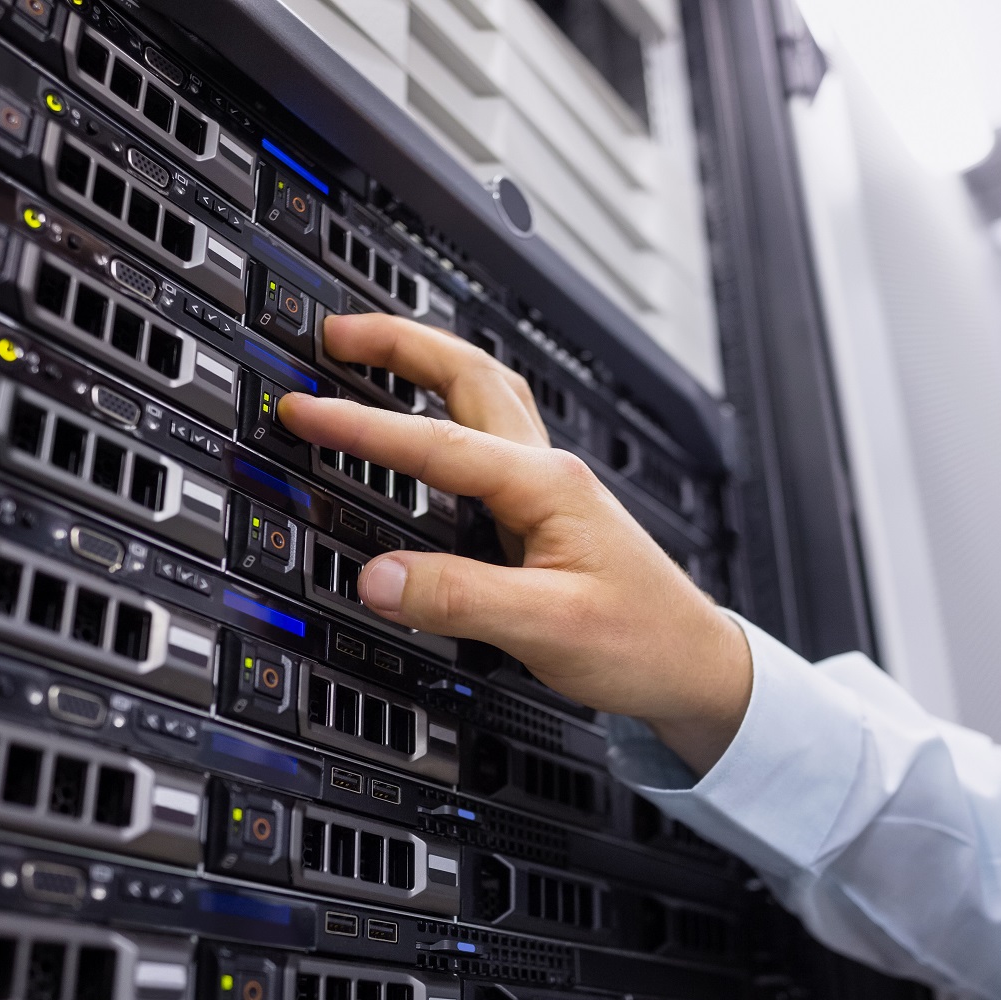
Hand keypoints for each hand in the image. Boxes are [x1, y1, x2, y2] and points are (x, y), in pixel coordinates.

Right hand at [277, 314, 751, 772]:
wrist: (695, 665)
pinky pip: (485, 436)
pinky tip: (423, 424)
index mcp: (546, 486)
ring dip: (423, 362)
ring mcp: (548, 486)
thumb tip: (379, 578)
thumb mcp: (547, 628)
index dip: (363, 424)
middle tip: (334, 333)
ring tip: (367, 353)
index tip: (305, 410)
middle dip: (397, 342)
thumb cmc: (643, 643)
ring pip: (482, 393)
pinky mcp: (545, 510)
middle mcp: (548, 471)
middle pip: (468, 373)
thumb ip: (459, 599)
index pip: (436, 441)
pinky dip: (442, 409)